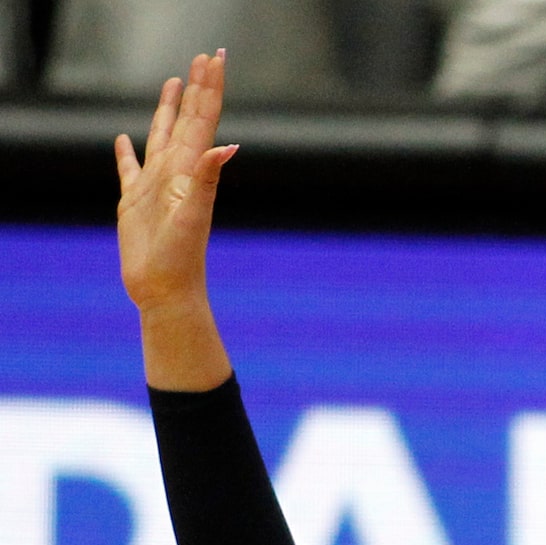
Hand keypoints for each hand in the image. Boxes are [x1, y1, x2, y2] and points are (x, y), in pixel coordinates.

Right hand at [115, 50, 235, 316]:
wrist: (166, 292)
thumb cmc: (181, 259)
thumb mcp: (194, 214)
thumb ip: (207, 178)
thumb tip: (228, 146)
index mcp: (190, 170)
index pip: (203, 120)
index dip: (209, 89)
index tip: (216, 58)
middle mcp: (176, 173)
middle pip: (186, 120)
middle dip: (195, 89)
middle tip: (204, 58)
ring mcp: (155, 186)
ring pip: (162, 136)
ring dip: (168, 110)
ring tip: (173, 83)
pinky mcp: (134, 202)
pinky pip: (129, 169)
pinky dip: (127, 153)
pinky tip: (124, 140)